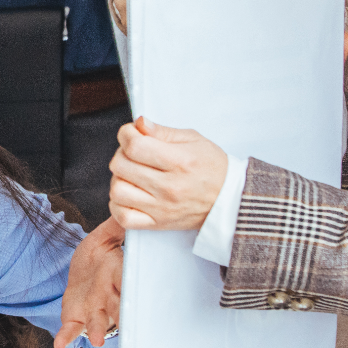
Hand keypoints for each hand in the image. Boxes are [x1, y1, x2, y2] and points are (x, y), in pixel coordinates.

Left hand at [56, 219, 124, 347]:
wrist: (84, 272)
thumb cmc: (99, 255)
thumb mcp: (107, 235)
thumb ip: (117, 226)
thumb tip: (128, 211)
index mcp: (119, 273)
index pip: (130, 279)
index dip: (135, 286)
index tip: (142, 294)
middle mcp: (110, 294)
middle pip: (120, 305)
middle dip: (123, 315)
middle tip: (129, 324)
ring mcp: (94, 307)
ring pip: (99, 320)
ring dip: (98, 330)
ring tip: (98, 340)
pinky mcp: (77, 316)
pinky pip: (73, 328)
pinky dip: (67, 336)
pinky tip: (60, 344)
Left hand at [108, 116, 228, 230]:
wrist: (230, 200)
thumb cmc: (213, 168)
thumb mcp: (193, 140)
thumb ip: (162, 131)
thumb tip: (138, 124)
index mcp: (179, 162)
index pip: (134, 146)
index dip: (126, 134)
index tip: (131, 134)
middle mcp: (169, 187)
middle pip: (120, 166)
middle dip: (122, 153)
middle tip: (134, 153)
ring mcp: (161, 207)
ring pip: (117, 191)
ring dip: (119, 179)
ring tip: (132, 175)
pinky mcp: (157, 223)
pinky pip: (123, 217)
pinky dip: (118, 205)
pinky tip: (129, 195)